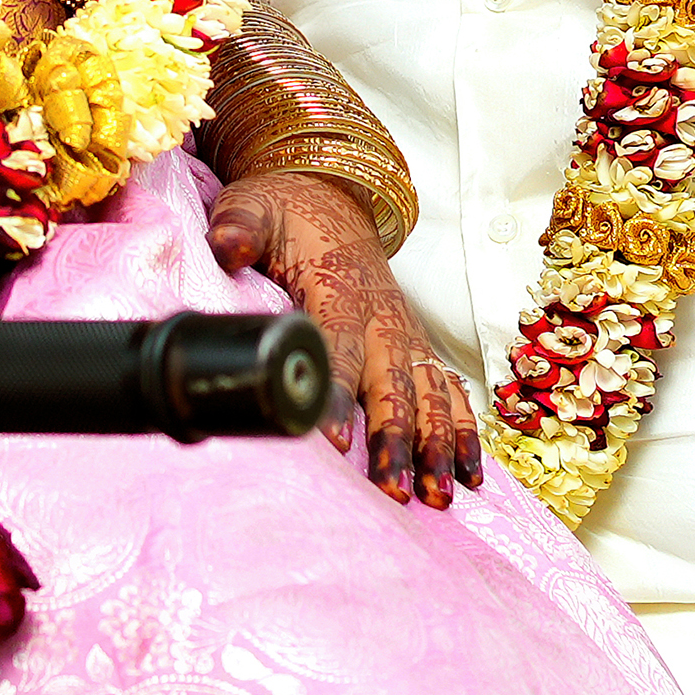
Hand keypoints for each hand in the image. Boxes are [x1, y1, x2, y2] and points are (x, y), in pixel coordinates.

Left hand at [206, 169, 482, 509]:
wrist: (331, 200)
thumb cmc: (287, 215)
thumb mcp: (253, 208)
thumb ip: (240, 227)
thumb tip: (227, 247)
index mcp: (338, 290)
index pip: (338, 346)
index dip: (336, 392)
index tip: (333, 439)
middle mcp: (381, 318)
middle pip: (392, 383)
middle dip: (396, 438)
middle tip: (392, 489)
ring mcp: (405, 335)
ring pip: (430, 395)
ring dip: (435, 445)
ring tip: (436, 495)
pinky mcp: (416, 347)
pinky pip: (450, 392)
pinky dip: (462, 432)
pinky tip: (467, 474)